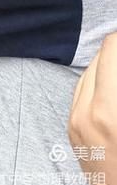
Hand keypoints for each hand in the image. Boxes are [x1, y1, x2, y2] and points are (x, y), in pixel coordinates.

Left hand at [69, 33, 116, 184]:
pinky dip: (98, 86)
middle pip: (99, 60)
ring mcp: (75, 125)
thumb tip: (116, 49)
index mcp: (108, 112)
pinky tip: (112, 89)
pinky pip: (80, 96)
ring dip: (108, 68)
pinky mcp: (73, 135)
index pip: (111, 50)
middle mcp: (85, 115)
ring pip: (88, 75)